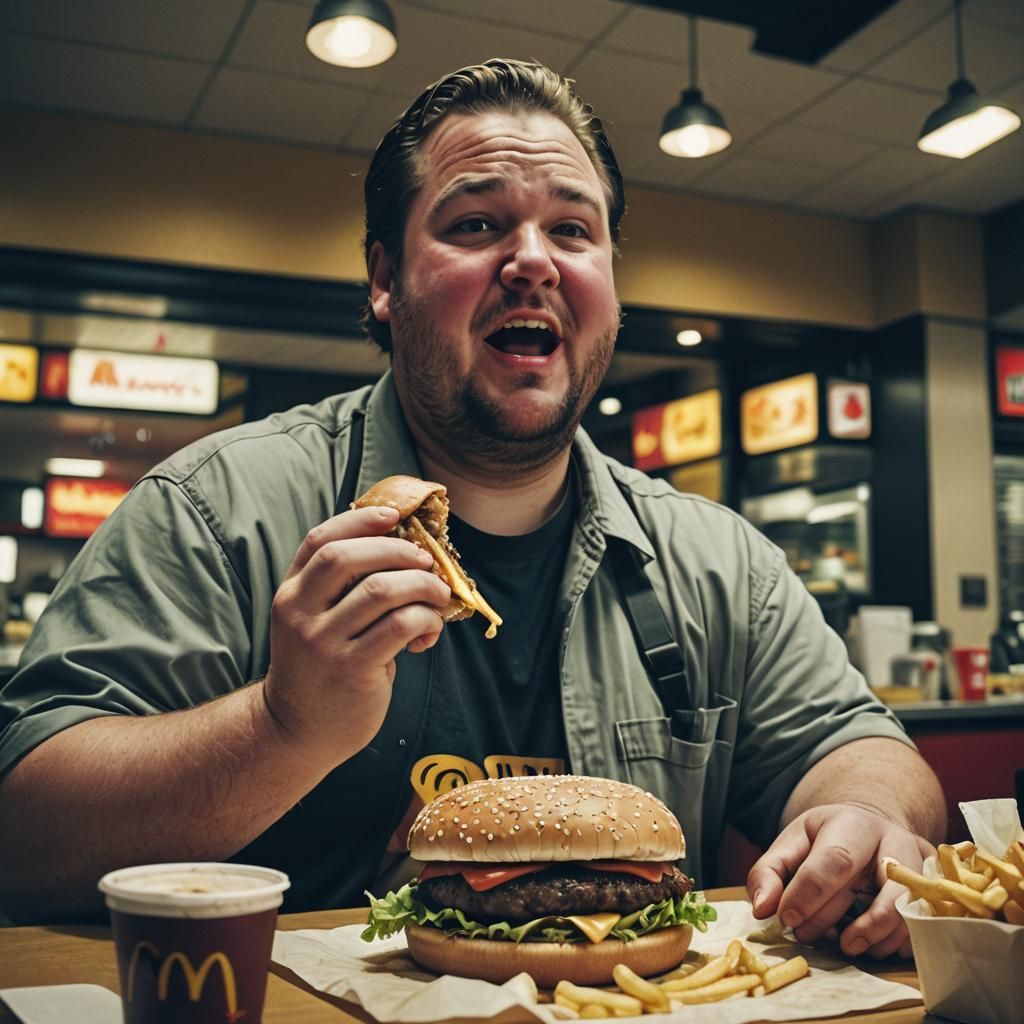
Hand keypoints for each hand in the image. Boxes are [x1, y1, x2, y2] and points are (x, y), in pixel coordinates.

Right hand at [262, 504, 449, 762]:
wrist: (298, 731)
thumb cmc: (320, 669)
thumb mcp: (313, 622)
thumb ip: (340, 589)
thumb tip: (404, 549)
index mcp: (290, 594)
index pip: (320, 541)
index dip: (360, 521)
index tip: (395, 517)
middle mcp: (300, 614)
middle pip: (348, 558)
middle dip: (397, 551)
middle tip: (425, 561)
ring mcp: (322, 642)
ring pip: (381, 590)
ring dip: (421, 586)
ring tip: (438, 596)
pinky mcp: (351, 669)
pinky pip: (399, 626)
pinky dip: (425, 619)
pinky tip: (429, 631)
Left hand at [747, 803, 934, 958]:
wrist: (874, 828)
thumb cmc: (828, 840)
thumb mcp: (792, 843)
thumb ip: (770, 871)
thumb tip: (763, 908)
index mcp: (854, 824)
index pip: (836, 859)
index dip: (810, 893)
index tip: (788, 918)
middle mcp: (895, 842)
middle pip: (877, 889)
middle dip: (837, 921)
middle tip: (807, 935)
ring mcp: (922, 867)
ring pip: (907, 912)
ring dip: (871, 939)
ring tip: (842, 943)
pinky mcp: (936, 891)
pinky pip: (923, 927)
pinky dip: (894, 944)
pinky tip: (871, 943)